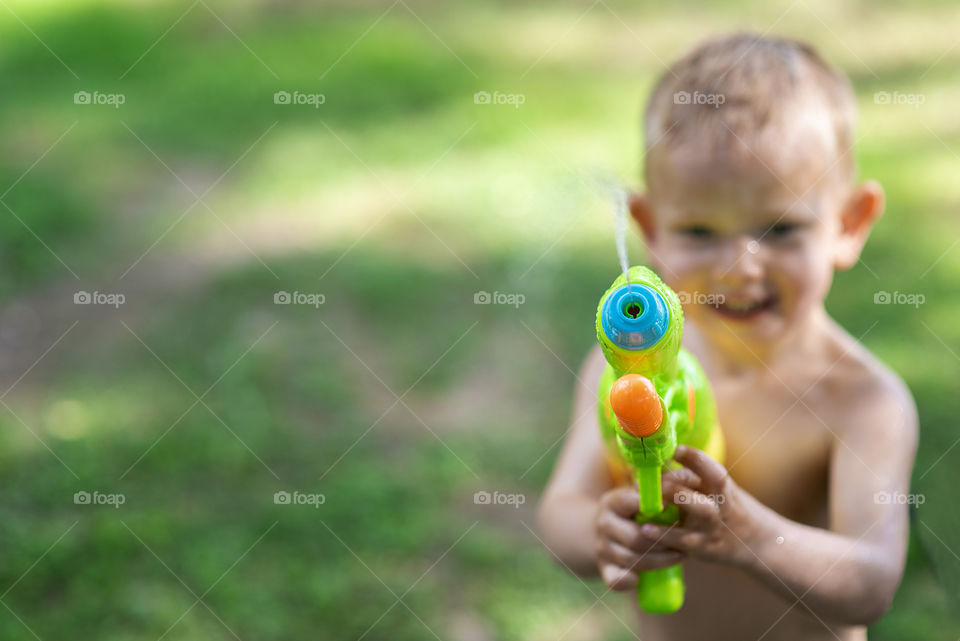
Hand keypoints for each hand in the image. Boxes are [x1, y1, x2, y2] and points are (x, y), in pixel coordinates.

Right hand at [594, 485, 687, 590]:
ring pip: (633, 560)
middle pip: (636, 537)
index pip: (632, 502)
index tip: (676, 510)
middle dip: (665, 542)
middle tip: (685, 542)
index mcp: (613, 501)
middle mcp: (603, 523)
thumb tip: (692, 478)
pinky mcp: (604, 568)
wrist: (606, 529)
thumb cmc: (636, 510)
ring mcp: (602, 547)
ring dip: (660, 561)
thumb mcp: (642, 493)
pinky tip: (643, 579)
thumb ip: (664, 485)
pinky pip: (615, 580)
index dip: (657, 507)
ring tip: (680, 555)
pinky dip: (629, 581)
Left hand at [643, 445, 765, 566]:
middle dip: (682, 486)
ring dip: (676, 505)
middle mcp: (720, 505)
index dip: (694, 458)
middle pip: (708, 491)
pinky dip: (664, 537)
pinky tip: (646, 531)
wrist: (755, 541)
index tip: (676, 450)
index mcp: (722, 487)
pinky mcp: (702, 547)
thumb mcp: (716, 489)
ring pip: (699, 513)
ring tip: (652, 504)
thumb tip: (655, 462)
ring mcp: (712, 526)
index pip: (712, 470)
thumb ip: (691, 476)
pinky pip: (683, 542)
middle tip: (658, 481)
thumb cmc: (724, 507)